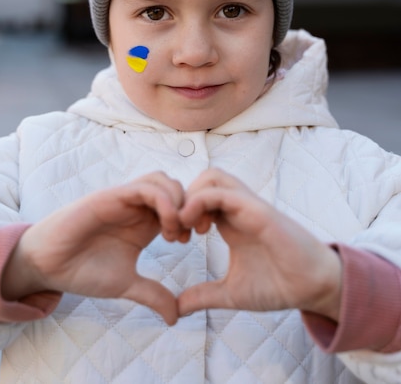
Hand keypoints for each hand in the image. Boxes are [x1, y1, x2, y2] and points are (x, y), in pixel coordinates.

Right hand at [1, 172, 188, 324]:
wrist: (47, 267)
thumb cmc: (82, 271)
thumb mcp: (126, 284)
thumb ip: (152, 294)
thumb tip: (176, 317)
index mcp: (144, 223)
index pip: (178, 204)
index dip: (190, 217)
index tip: (190, 241)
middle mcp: (136, 208)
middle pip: (176, 187)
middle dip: (188, 207)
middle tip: (186, 235)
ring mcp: (124, 199)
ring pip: (163, 180)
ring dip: (177, 202)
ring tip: (174, 232)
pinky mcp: (111, 196)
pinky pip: (145, 187)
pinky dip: (164, 201)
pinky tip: (165, 227)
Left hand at [177, 169, 341, 320]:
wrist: (313, 288)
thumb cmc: (278, 285)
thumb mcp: (231, 292)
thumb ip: (204, 296)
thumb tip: (176, 310)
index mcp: (230, 222)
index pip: (197, 198)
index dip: (178, 212)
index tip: (173, 239)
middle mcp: (238, 208)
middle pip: (202, 180)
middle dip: (181, 199)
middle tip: (175, 230)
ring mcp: (248, 206)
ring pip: (212, 177)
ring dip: (191, 196)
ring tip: (186, 227)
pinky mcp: (258, 210)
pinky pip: (223, 192)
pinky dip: (201, 201)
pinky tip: (196, 228)